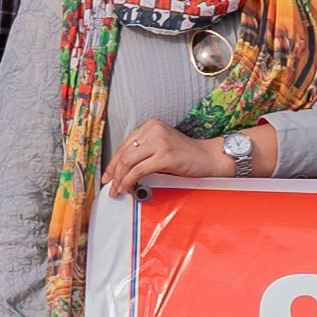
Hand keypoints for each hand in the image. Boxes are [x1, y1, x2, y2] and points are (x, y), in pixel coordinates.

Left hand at [104, 118, 248, 197]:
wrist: (208, 158)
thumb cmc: (186, 155)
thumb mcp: (162, 146)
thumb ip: (144, 151)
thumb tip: (122, 170)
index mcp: (150, 126)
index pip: (124, 145)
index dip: (113, 162)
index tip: (108, 175)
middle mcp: (153, 130)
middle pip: (124, 153)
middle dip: (114, 173)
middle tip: (111, 187)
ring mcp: (159, 142)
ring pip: (128, 162)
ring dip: (121, 179)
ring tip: (119, 190)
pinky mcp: (165, 156)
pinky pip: (139, 170)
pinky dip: (131, 181)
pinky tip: (130, 188)